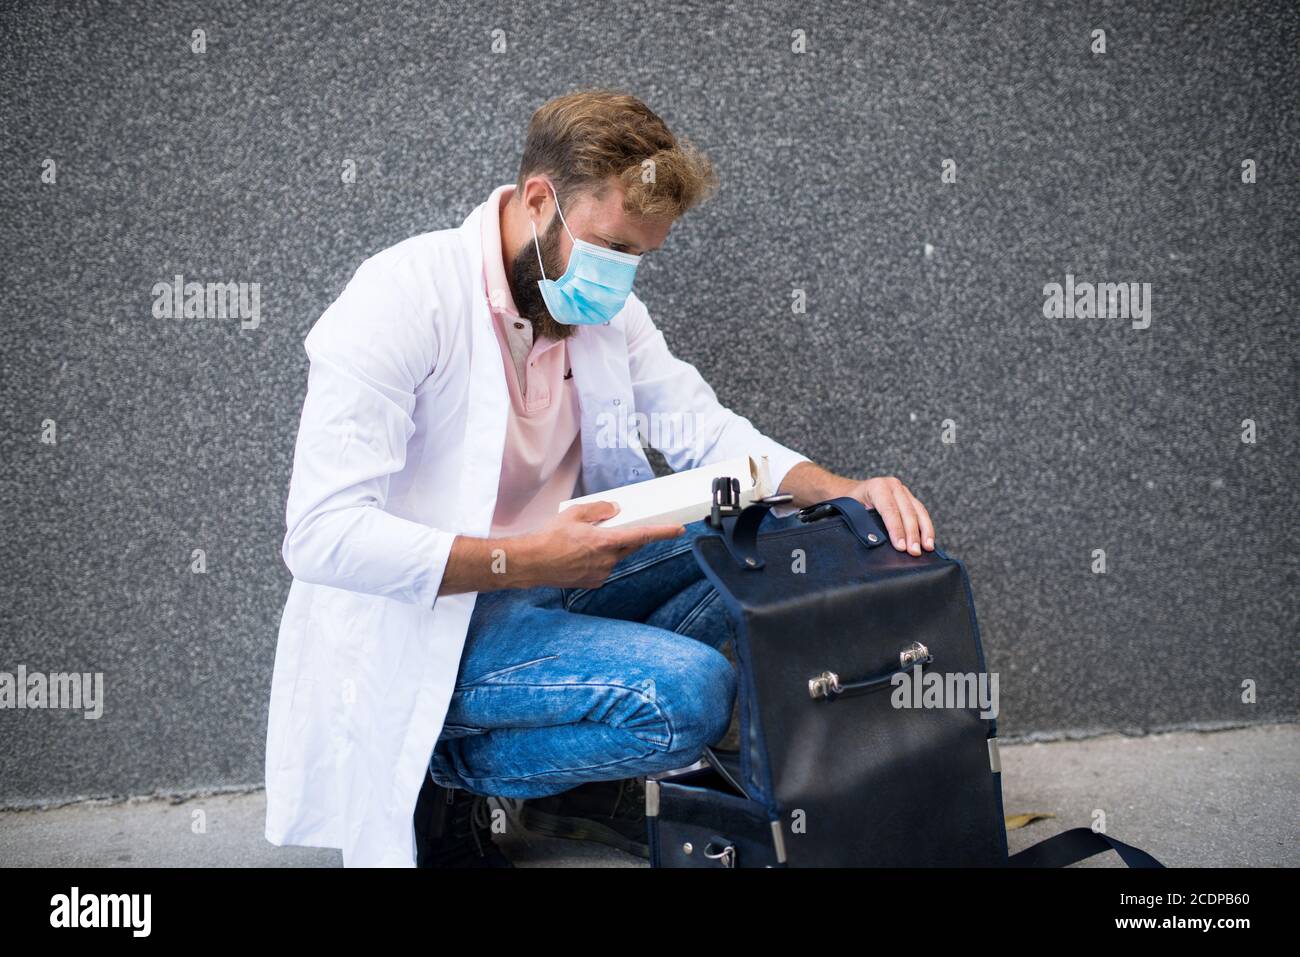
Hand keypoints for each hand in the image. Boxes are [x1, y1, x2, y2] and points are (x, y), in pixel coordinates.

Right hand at [519, 501, 685, 588]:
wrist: (530, 563)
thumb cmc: (548, 538)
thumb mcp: (574, 514)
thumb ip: (599, 510)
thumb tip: (614, 509)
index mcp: (605, 542)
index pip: (641, 535)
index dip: (663, 532)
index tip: (679, 529)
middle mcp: (607, 560)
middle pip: (630, 546)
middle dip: (631, 535)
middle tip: (622, 525)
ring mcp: (600, 574)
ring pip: (616, 557)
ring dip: (611, 547)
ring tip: (588, 540)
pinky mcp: (592, 582)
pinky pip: (604, 567)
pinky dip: (599, 559)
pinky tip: (581, 554)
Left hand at [848, 476, 934, 555]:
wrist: (852, 491)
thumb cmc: (850, 503)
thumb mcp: (851, 511)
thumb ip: (863, 523)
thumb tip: (876, 541)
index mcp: (877, 487)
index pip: (890, 510)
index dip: (896, 530)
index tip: (901, 547)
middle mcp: (892, 485)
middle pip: (907, 511)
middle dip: (912, 534)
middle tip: (914, 552)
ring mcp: (903, 490)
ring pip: (919, 511)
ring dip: (924, 531)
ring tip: (927, 548)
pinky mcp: (909, 497)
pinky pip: (921, 512)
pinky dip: (926, 527)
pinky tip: (928, 540)